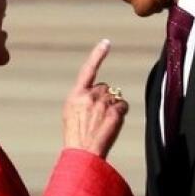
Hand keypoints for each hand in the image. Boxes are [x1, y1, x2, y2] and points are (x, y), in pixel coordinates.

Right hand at [63, 39, 128, 157]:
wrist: (82, 153)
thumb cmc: (76, 137)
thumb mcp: (71, 114)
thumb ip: (82, 100)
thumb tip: (95, 95)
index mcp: (75, 95)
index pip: (88, 70)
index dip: (97, 55)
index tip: (106, 42)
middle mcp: (89, 96)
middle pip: (105, 87)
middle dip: (105, 98)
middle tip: (100, 116)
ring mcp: (102, 104)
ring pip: (115, 97)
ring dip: (113, 106)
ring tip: (104, 123)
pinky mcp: (114, 112)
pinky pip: (123, 106)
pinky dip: (121, 113)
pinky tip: (112, 124)